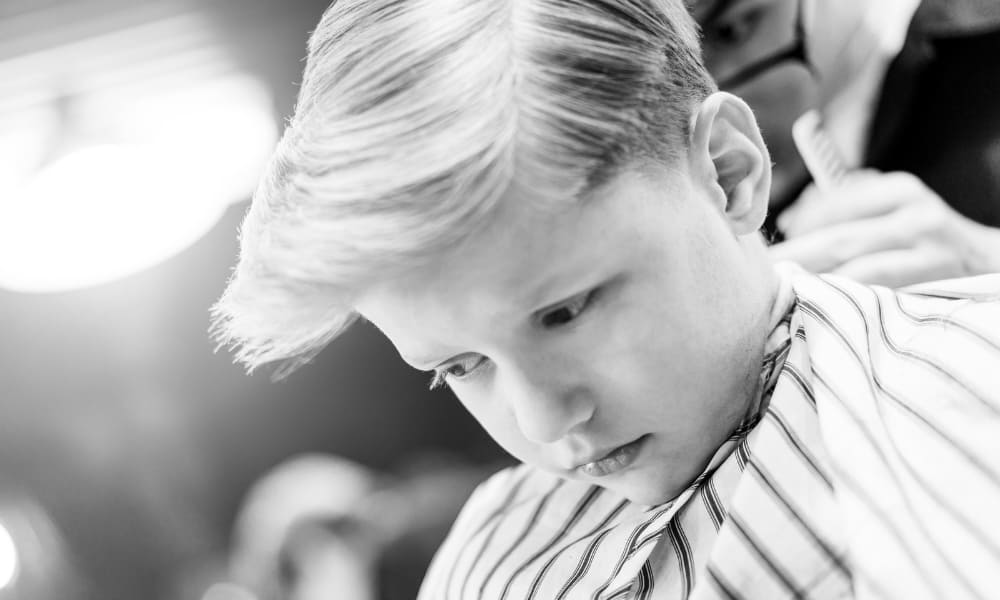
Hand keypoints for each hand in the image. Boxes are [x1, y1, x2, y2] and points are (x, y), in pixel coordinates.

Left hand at [769, 170, 999, 286]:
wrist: (990, 264)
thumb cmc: (924, 241)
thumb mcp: (894, 212)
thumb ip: (847, 213)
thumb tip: (789, 229)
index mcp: (899, 191)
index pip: (832, 205)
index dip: (794, 229)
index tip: (765, 245)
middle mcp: (916, 218)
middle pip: (838, 240)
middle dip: (793, 260)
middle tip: (757, 275)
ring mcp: (929, 254)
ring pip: (857, 272)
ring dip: (814, 285)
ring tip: (780, 296)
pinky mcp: (935, 287)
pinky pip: (880, 297)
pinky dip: (846, 303)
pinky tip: (819, 309)